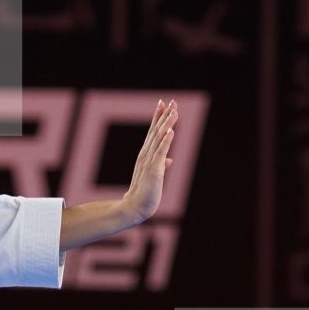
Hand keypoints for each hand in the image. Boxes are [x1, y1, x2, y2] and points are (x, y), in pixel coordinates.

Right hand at [122, 100, 177, 225]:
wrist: (134, 207)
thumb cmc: (144, 193)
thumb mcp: (155, 176)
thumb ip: (161, 165)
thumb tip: (169, 159)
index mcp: (146, 155)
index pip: (153, 132)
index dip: (158, 117)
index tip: (163, 103)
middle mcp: (146, 154)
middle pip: (156, 131)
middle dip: (164, 115)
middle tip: (171, 101)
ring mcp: (149, 161)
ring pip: (159, 138)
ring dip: (166, 124)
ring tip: (173, 111)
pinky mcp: (153, 170)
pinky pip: (160, 152)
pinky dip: (166, 141)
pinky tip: (170, 131)